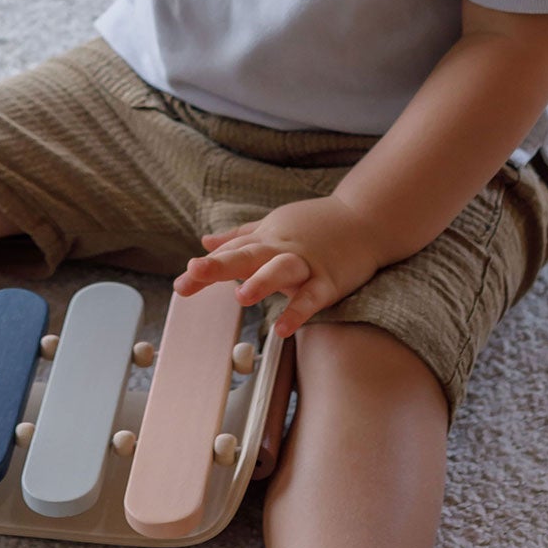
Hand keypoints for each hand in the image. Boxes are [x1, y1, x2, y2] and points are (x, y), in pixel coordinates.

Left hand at [173, 194, 386, 340]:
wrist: (366, 219)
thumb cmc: (316, 225)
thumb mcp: (273, 226)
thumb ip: (239, 237)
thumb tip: (205, 242)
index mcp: (266, 239)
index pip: (230, 253)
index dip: (205, 268)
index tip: (181, 284)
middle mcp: (282, 249)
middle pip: (248, 255)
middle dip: (220, 265)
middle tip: (193, 274)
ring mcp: (307, 264)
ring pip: (281, 270)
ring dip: (261, 281)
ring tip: (240, 297)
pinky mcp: (330, 280)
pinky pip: (312, 297)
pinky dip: (298, 311)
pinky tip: (281, 328)